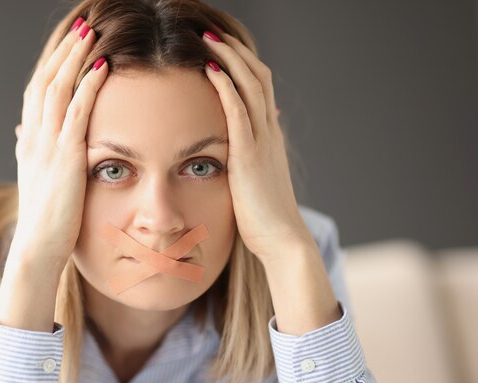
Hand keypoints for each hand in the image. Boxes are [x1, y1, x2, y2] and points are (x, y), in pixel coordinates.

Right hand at [10, 20, 108, 264]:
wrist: (38, 248)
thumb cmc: (45, 219)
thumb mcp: (35, 179)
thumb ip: (32, 151)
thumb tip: (23, 131)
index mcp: (29, 141)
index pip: (37, 91)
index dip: (52, 64)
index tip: (70, 44)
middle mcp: (33, 137)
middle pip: (45, 80)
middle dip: (64, 50)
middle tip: (82, 26)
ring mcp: (47, 146)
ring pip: (58, 89)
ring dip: (75, 57)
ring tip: (91, 32)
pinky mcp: (66, 159)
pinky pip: (76, 113)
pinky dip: (88, 87)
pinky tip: (103, 67)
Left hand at [202, 30, 313, 261]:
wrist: (282, 239)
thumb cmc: (265, 215)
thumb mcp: (258, 180)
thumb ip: (251, 158)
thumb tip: (244, 146)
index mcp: (269, 136)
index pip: (260, 88)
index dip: (242, 65)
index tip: (222, 48)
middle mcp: (269, 132)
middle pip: (257, 77)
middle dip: (235, 51)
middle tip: (212, 33)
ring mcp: (262, 142)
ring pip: (250, 87)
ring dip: (230, 58)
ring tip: (208, 39)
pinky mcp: (250, 156)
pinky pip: (239, 112)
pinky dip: (226, 87)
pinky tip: (211, 69)